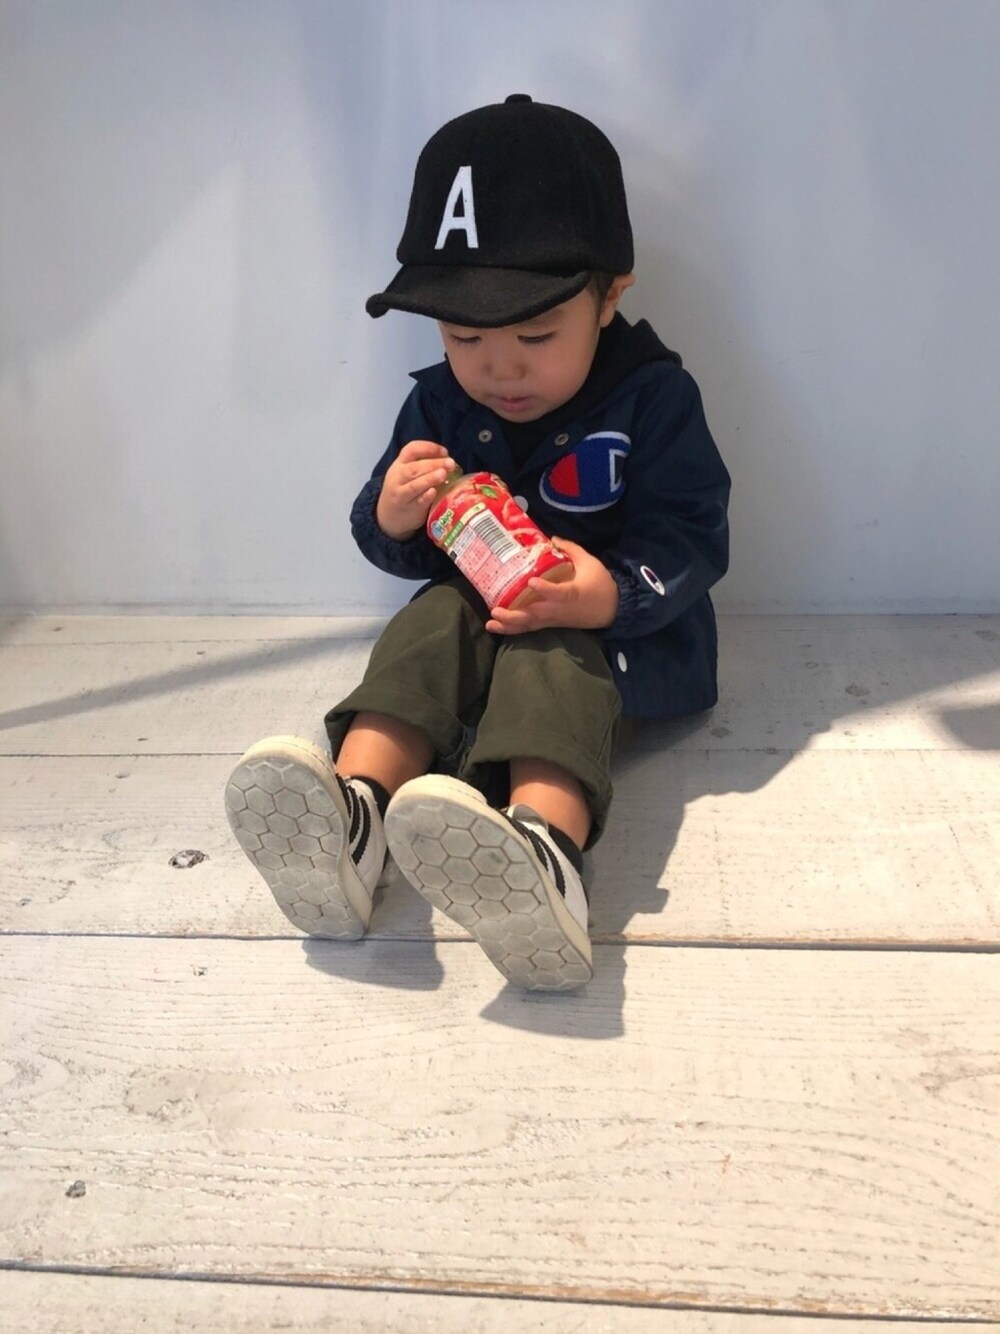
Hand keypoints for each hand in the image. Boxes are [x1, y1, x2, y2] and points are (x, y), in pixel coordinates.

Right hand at [376, 440, 457, 539]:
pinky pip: (418, 502)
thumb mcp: (406, 473)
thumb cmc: (404, 489)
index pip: (411, 450)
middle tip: (450, 463)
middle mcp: (398, 477)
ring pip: (414, 485)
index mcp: (400, 464)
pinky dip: (426, 496)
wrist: (388, 514)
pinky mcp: (408, 508)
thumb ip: (423, 465)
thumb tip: (448, 461)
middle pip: (414, 468)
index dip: (428, 448)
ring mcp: (401, 494)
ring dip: (430, 478)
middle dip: (433, 464)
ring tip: (444, 474)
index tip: (445, 452)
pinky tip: (434, 492)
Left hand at [486, 539, 619, 634]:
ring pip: (530, 625)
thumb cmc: (601, 584)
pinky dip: (515, 629)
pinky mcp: (552, 623)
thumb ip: (570, 549)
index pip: (558, 593)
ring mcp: (554, 618)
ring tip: (490, 624)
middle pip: (536, 615)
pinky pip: (531, 628)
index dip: (545, 589)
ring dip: (510, 626)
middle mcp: (560, 609)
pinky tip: (498, 626)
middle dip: (514, 615)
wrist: (613, 609)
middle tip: (495, 610)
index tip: (531, 582)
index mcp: (572, 593)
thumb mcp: (590, 562)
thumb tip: (551, 538)